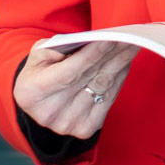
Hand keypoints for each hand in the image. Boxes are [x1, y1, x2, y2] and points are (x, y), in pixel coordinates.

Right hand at [13, 39, 139, 139]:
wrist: (39, 102)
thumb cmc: (40, 71)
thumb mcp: (38, 55)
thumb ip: (57, 47)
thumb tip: (90, 42)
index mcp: (32, 93)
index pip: (69, 73)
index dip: (91, 56)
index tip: (110, 38)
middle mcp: (50, 113)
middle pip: (90, 78)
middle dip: (112, 54)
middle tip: (130, 36)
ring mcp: (69, 123)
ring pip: (103, 86)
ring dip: (121, 63)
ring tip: (133, 44)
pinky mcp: (85, 128)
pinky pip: (110, 97)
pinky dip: (119, 76)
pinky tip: (126, 61)